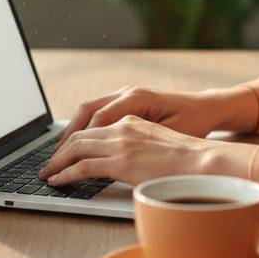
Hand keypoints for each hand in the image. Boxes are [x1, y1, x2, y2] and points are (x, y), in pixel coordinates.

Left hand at [38, 116, 221, 186]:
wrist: (203, 160)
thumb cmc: (189, 158)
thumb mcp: (160, 144)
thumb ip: (140, 148)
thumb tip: (131, 164)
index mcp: (132, 120)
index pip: (94, 126)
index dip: (75, 139)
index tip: (65, 152)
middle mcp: (122, 126)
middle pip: (80, 134)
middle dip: (60, 150)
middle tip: (49, 164)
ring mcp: (120, 142)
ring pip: (76, 148)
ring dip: (58, 162)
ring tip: (48, 174)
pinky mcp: (120, 160)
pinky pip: (83, 166)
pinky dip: (66, 174)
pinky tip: (58, 181)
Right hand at [52, 86, 225, 154]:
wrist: (206, 107)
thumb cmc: (193, 122)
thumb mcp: (170, 136)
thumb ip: (142, 144)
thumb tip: (113, 157)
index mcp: (137, 98)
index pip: (97, 121)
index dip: (79, 144)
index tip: (65, 164)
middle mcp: (127, 92)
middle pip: (87, 112)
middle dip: (68, 137)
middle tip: (52, 161)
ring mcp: (125, 94)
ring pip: (88, 109)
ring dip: (73, 131)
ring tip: (59, 154)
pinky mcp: (126, 100)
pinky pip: (98, 111)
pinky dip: (84, 126)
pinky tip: (77, 143)